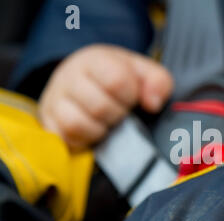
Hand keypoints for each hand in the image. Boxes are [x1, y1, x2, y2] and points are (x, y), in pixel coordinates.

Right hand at [39, 44, 172, 150]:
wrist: (83, 83)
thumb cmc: (117, 79)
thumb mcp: (143, 73)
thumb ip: (158, 82)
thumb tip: (153, 104)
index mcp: (95, 60)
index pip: (117, 80)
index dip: (130, 95)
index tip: (131, 97)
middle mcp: (69, 77)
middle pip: (99, 107)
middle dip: (117, 115)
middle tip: (120, 112)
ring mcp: (54, 102)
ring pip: (77, 125)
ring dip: (100, 130)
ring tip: (107, 123)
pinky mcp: (49, 125)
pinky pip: (65, 140)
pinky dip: (83, 141)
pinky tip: (92, 133)